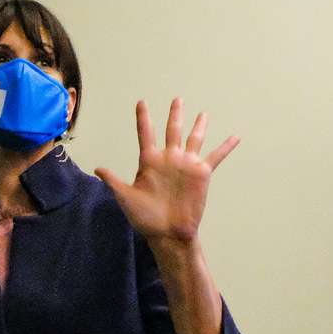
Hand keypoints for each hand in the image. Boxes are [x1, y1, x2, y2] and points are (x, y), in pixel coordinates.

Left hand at [95, 98, 239, 244]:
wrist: (168, 233)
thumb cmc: (146, 218)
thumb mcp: (126, 197)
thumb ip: (114, 180)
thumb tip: (97, 169)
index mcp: (149, 161)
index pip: (146, 134)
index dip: (143, 118)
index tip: (141, 102)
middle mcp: (169, 159)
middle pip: (172, 130)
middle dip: (175, 115)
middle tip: (177, 100)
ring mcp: (186, 165)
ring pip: (194, 139)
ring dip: (199, 126)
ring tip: (203, 114)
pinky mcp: (201, 173)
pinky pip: (216, 156)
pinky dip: (226, 147)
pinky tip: (235, 137)